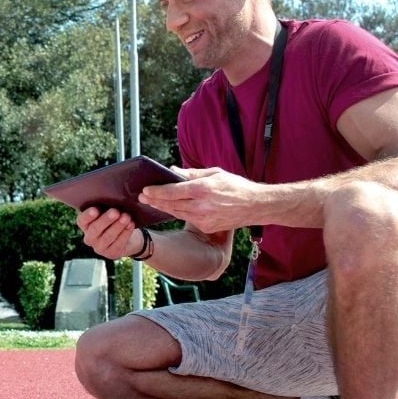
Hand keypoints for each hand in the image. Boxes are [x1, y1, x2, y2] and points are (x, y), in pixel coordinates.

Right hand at [77, 207, 140, 259]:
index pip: (82, 220)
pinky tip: (131, 225)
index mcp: (85, 225)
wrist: (126, 235)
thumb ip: (105, 206)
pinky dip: (125, 233)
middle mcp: (89, 238)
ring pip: (107, 237)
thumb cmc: (115, 219)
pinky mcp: (111, 254)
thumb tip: (111, 195)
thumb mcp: (108, 211)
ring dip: (118, 226)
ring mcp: (99, 248)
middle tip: (116, 211)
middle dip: (106, 220)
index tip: (95, 209)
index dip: (88, 216)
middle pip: (95, 229)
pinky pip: (118, 244)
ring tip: (126, 217)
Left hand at [138, 167, 261, 233]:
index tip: (145, 190)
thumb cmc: (236, 186)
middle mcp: (201, 206)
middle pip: (171, 204)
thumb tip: (172, 171)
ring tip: (151, 202)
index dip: (157, 192)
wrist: (255, 206)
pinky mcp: (206, 227)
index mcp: (203, 189)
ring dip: (163, 207)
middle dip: (154, 200)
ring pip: (177, 212)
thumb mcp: (215, 173)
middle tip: (142, 197)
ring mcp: (204, 218)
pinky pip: (187, 218)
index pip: (173, 191)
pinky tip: (169, 208)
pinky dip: (177, 213)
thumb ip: (192, 173)